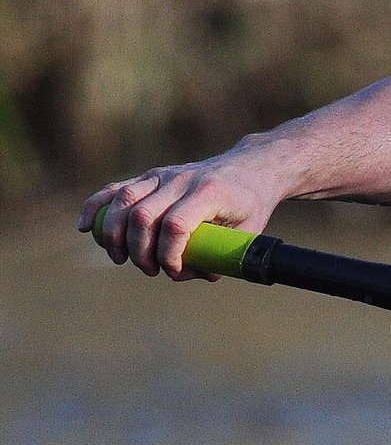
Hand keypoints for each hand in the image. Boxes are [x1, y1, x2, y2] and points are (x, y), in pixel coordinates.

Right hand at [79, 156, 284, 277]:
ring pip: (124, 201)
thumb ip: (222, 257)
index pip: (176, 224)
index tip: (173, 270)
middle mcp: (181, 180)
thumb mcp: (249, 232)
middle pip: (143, 215)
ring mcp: (163, 176)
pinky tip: (86, 228)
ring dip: (114, 235)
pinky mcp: (150, 177)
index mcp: (209, 193)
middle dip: (139, 251)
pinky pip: (115, 190)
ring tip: (121, 259)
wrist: (250, 168)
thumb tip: (196, 275)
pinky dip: (96, 208)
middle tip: (150, 270)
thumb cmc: (250, 204)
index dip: (168, 253)